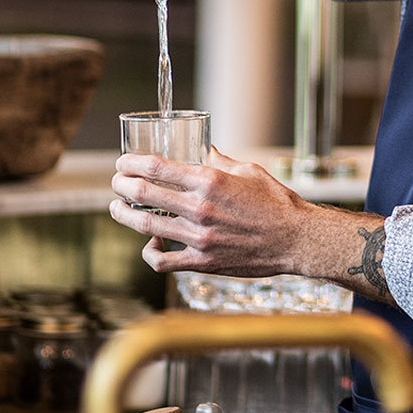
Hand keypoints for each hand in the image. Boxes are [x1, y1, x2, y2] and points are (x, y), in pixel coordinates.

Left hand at [109, 146, 393, 302]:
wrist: (296, 239)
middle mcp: (200, 208)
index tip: (123, 162)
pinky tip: (150, 244)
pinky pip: (162, 261)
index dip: (131, 163)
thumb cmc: (276, 202)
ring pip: (145, 227)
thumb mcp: (248, 171)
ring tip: (117, 208)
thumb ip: (220, 160)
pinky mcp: (202, 262)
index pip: (155, 167)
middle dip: (121, 185)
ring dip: (124, 215)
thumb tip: (204, 150)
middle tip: (116, 182)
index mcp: (210, 181)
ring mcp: (199, 237)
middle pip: (143, 194)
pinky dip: (149, 253)